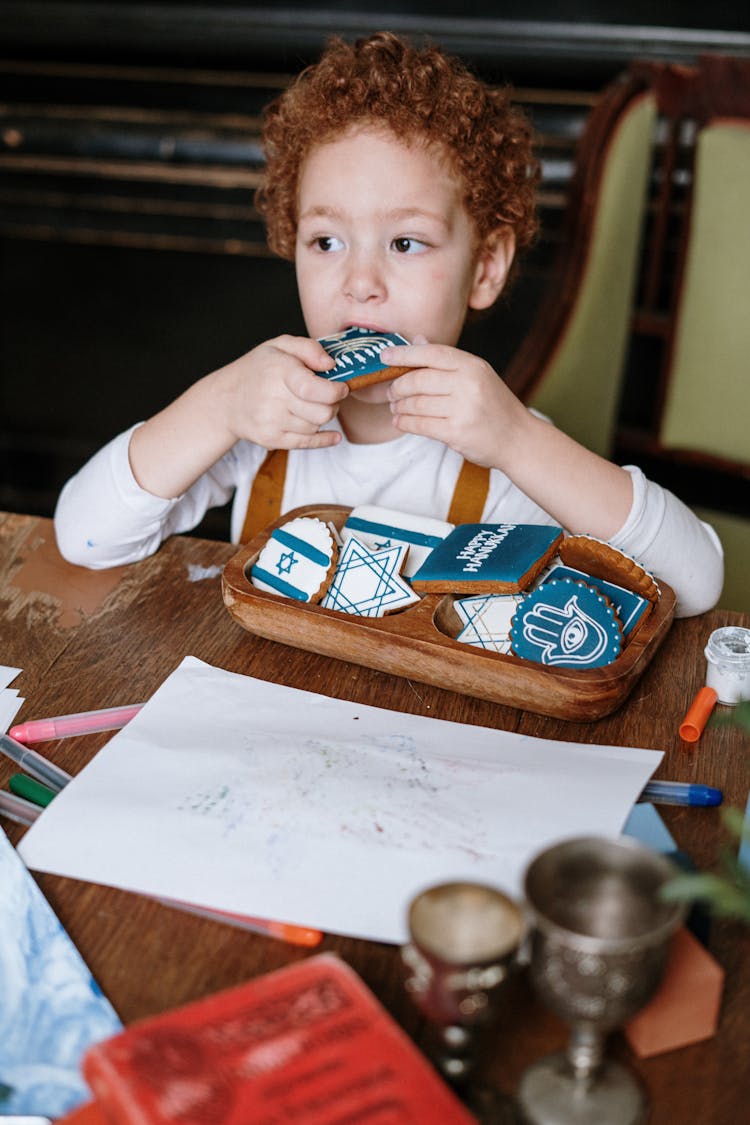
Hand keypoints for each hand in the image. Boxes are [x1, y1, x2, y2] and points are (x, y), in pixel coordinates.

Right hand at [129, 335, 346, 499]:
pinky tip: (332, 435)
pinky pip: (307, 444)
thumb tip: (331, 364)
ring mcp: (272, 422)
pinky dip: (324, 439)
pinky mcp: (272, 440)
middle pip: (322, 412)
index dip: (336, 391)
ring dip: (322, 417)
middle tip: (328, 397)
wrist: (226, 400)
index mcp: (279, 372)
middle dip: (333, 404)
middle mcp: (274, 399)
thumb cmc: (258, 370)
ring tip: (312, 405)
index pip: (315, 390)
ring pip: (316, 427)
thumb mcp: (279, 346)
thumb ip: (308, 348)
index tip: (341, 387)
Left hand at [383, 339, 525, 467]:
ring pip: (415, 404)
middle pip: (418, 380)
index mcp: (473, 365)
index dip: (403, 353)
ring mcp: (463, 409)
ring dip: (400, 407)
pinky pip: (419, 425)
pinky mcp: (456, 432)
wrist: (519, 439)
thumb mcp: (478, 376)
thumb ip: (447, 361)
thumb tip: (417, 341)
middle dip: (398, 387)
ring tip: (396, 408)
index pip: (431, 353)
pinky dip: (404, 423)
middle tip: (391, 392)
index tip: (384, 355)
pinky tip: (400, 421)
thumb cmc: (495, 407)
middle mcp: (468, 384)